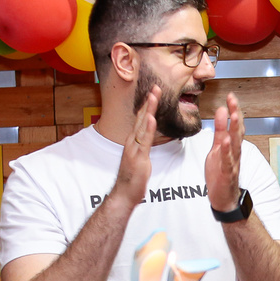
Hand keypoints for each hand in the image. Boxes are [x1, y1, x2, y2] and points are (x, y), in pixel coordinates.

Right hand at [115, 84, 157, 207]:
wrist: (124, 193)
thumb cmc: (132, 178)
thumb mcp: (140, 158)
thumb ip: (143, 147)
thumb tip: (148, 140)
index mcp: (134, 141)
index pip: (141, 120)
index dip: (148, 106)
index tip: (154, 93)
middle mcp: (132, 141)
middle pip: (142, 118)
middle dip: (149, 102)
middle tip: (156, 87)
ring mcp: (134, 148)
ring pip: (143, 125)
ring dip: (149, 110)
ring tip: (154, 96)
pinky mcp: (138, 157)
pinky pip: (144, 141)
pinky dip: (148, 129)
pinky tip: (152, 119)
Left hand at [207, 92, 245, 212]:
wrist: (223, 198)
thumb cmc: (220, 173)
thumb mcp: (217, 148)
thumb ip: (220, 130)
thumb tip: (222, 110)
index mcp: (231, 145)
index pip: (235, 125)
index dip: (233, 110)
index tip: (230, 96)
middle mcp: (235, 152)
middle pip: (237, 130)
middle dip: (236, 114)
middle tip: (233, 99)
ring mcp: (232, 162)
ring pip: (235, 143)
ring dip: (234, 129)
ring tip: (233, 114)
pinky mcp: (226, 172)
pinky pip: (227, 160)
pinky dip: (227, 150)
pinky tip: (226, 140)